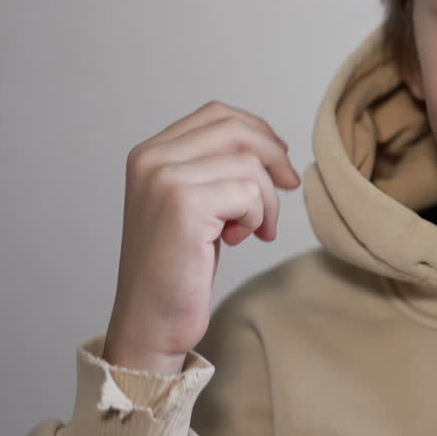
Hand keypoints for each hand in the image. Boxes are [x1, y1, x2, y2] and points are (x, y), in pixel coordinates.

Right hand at [103, 101, 300, 373]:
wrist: (150, 321)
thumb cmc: (178, 268)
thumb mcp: (195, 204)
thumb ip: (217, 169)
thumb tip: (275, 147)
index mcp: (149, 154)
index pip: (217, 115)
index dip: (258, 132)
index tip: (279, 162)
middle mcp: (151, 160)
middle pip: (236, 130)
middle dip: (273, 158)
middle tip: (288, 187)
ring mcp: (164, 179)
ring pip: (249, 163)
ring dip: (265, 200)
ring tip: (252, 230)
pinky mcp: (184, 205)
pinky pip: (249, 191)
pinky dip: (258, 216)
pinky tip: (240, 240)